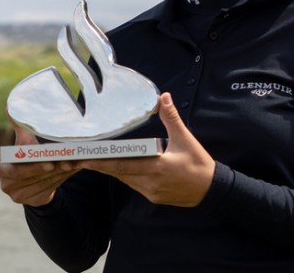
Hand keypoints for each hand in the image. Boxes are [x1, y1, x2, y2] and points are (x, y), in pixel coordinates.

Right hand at [0, 113, 78, 206]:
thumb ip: (20, 128)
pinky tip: (73, 169)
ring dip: (61, 172)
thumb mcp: (22, 144)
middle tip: (68, 161)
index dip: (34, 165)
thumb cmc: (27, 157)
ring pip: (45, 182)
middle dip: (52, 168)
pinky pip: (51, 189)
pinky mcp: (32, 201)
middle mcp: (8, 184)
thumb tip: (10, 107)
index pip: (18, 168)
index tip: (49, 161)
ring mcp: (19, 195)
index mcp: (3, 168)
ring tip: (75, 162)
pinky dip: (63, 178)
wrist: (30, 179)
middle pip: (33, 176)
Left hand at [80, 92, 215, 206]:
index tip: (86, 158)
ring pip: (125, 180)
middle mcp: (150, 182)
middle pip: (119, 173)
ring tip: (97, 160)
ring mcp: (151, 192)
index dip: (102, 162)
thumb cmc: (198, 163)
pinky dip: (126, 176)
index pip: (123, 165)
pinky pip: (134, 185)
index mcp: (157, 167)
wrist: (211, 190)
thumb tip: (163, 97)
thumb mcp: (185, 139)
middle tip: (83, 157)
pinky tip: (121, 167)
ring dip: (113, 170)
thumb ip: (171, 118)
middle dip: (101, 165)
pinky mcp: (154, 197)